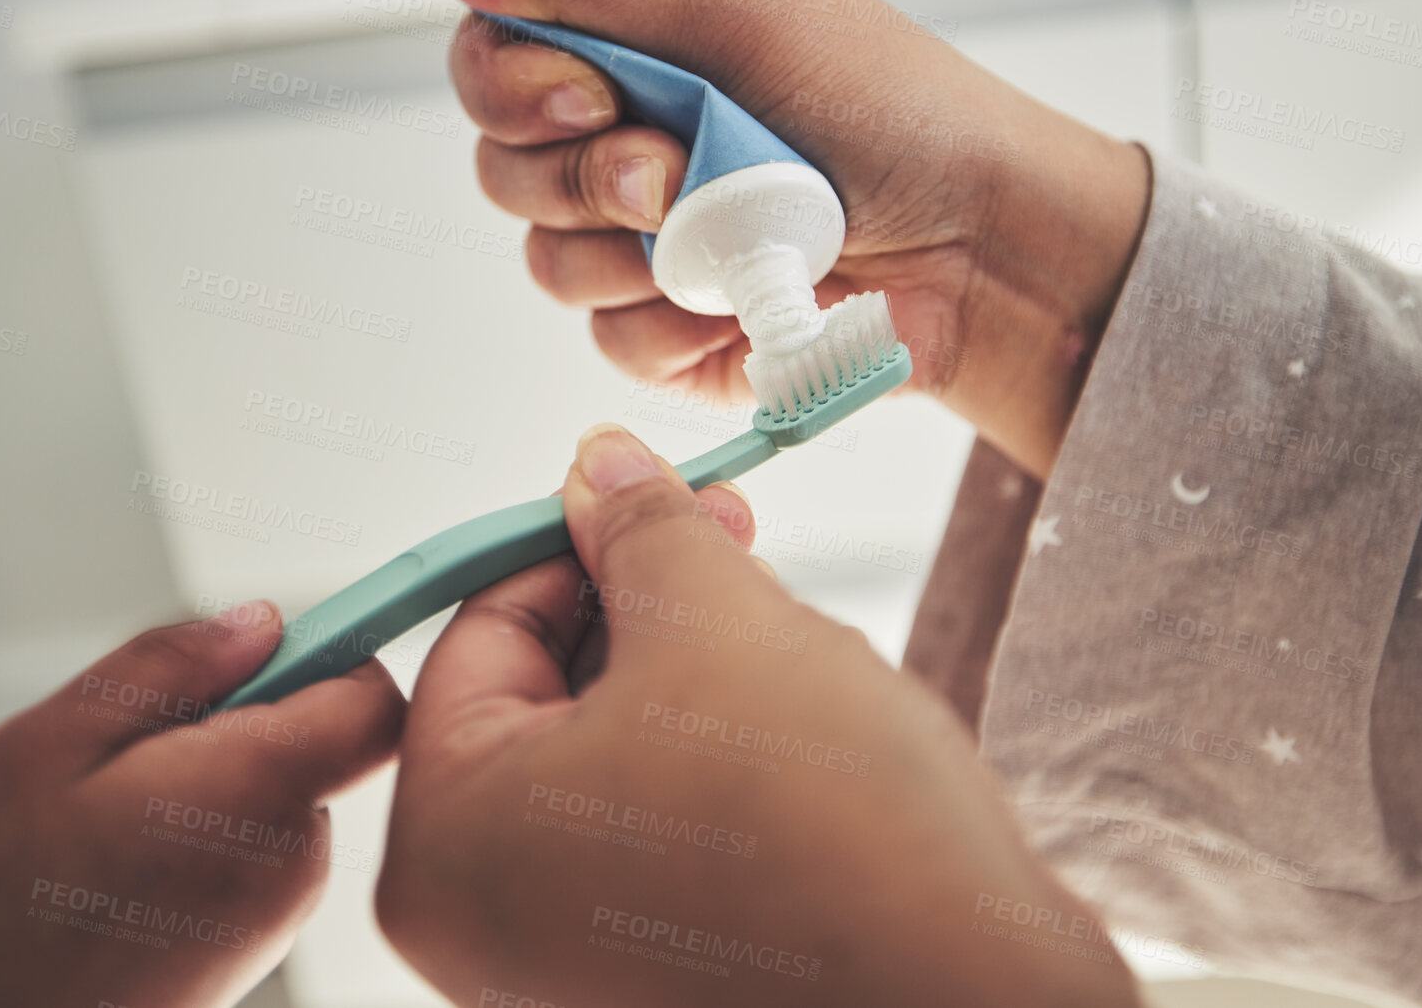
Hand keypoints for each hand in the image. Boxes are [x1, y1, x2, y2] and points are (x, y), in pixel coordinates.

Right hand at [0, 602, 403, 1007]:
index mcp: (257, 794)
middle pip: (321, 743)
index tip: (274, 642)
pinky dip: (204, 835)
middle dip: (247, 718)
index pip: (373, 701)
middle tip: (136, 742)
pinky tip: (121, 862)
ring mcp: (277, 914)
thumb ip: (171, 667)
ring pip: (279, 796)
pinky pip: (254, 854)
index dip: (336, 654)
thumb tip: (258, 623)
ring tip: (109, 815)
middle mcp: (290, 860)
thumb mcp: (49, 744)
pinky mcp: (252, 947)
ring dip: (214, 780)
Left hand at [375, 425, 1140, 1007]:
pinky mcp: (657, 976)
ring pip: (613, 756)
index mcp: (449, 845)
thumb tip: (597, 466)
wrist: (972, 996)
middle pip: (544, 699)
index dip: (573, 543)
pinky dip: (714, 761)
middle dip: (642, 608)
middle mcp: (485, 926)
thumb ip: (640, 531)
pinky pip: (659, 826)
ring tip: (789, 649)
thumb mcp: (719, 625)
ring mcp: (570, 962)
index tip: (645, 497)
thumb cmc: (831, 835)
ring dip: (692, 679)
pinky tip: (800, 734)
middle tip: (727, 541)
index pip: (478, 636)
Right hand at [418, 0, 1151, 477]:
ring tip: (724, 226)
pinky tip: (736, 294)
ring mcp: (654, 236)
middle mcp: (637, 131)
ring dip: (630, 247)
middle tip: (665, 166)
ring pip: (547, 257)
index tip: (585, 89)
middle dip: (580, 171)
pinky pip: (609, 334)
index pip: (499, 48)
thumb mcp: (738, 7)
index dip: (510, 79)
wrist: (983, 245)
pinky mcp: (677, 324)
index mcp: (645, 36)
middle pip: (502, 160)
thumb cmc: (895, 107)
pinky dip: (672, 319)